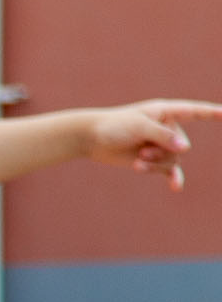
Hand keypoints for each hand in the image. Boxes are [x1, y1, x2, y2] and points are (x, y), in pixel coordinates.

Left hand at [86, 101, 221, 189]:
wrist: (92, 138)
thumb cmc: (114, 125)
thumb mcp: (139, 126)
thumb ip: (163, 135)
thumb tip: (184, 149)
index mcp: (167, 112)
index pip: (196, 112)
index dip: (212, 113)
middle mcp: (168, 128)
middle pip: (181, 147)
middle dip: (163, 152)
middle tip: (143, 150)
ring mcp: (160, 145)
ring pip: (173, 161)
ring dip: (156, 164)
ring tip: (138, 160)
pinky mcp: (151, 160)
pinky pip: (169, 172)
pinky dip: (174, 179)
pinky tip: (176, 188)